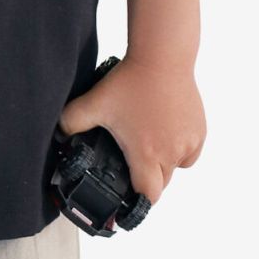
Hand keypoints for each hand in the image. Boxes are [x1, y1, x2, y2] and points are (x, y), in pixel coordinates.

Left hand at [56, 57, 206, 206]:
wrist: (162, 57)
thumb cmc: (131, 81)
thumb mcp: (94, 102)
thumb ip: (70, 121)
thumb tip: (59, 135)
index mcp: (146, 154)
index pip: (148, 195)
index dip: (138, 201)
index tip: (129, 200)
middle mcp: (171, 153)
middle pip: (161, 184)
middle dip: (147, 180)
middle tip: (132, 165)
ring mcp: (189, 142)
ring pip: (177, 168)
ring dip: (164, 165)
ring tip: (149, 147)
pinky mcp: (199, 130)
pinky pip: (190, 153)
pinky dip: (179, 151)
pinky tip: (165, 135)